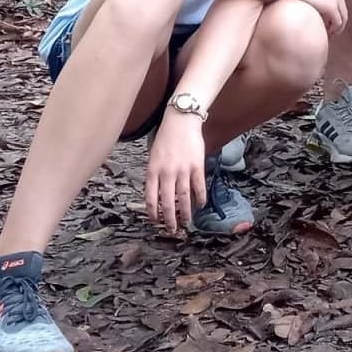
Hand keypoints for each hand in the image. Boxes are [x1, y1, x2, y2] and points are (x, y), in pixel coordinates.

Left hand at [145, 116, 205, 235]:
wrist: (180, 121)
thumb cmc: (165, 138)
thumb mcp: (153, 157)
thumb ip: (155, 175)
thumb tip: (158, 194)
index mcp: (153, 170)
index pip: (151, 198)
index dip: (153, 213)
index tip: (155, 222)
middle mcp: (167, 173)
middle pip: (168, 202)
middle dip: (169, 219)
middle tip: (172, 230)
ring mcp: (183, 170)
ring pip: (184, 197)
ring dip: (185, 212)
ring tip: (187, 222)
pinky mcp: (197, 166)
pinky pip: (198, 186)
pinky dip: (200, 198)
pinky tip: (200, 205)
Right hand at [291, 0, 347, 33]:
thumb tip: (309, 4)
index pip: (339, 3)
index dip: (336, 14)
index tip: (330, 21)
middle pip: (343, 11)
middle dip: (339, 22)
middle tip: (333, 31)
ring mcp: (336, 0)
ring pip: (342, 18)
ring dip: (337, 28)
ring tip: (330, 34)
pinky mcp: (332, 8)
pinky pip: (337, 23)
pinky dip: (334, 29)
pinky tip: (327, 33)